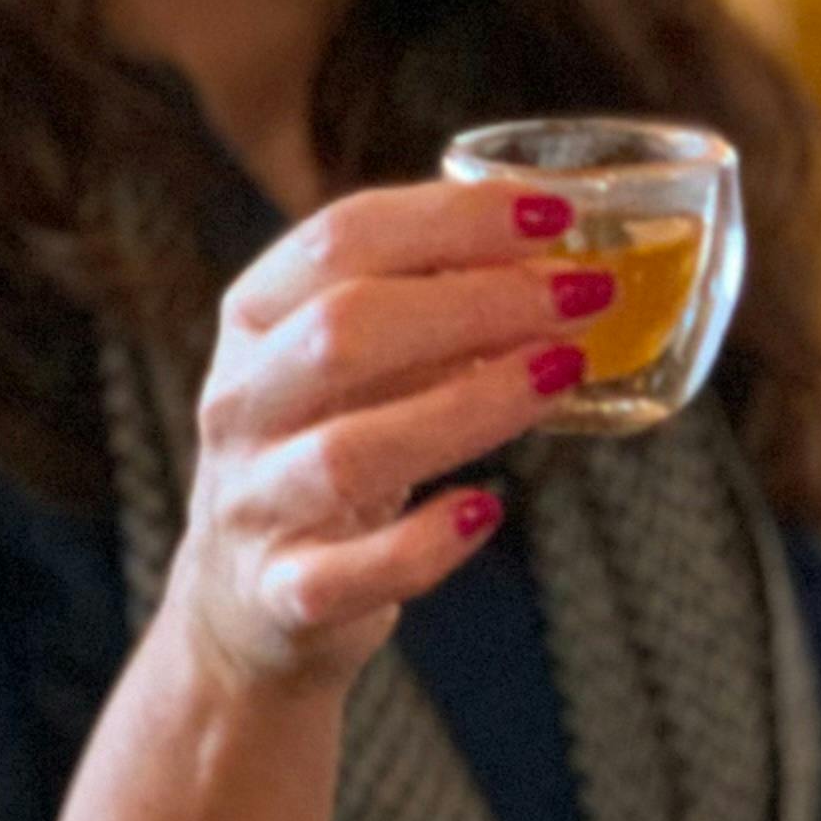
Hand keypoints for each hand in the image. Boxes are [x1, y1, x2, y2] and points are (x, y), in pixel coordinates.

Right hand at [173, 180, 614, 690]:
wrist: (243, 604)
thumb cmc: (320, 453)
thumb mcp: (346, 366)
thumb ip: (422, 308)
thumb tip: (551, 255)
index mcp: (254, 321)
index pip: (338, 240)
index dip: (449, 219)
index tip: (553, 216)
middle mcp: (239, 403)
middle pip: (339, 330)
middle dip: (473, 303)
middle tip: (580, 295)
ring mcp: (252, 502)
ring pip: (347, 452)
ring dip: (468, 408)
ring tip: (563, 375)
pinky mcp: (281, 594)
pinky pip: (349, 574)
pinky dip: (423, 544)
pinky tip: (487, 512)